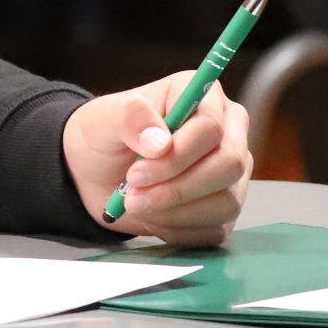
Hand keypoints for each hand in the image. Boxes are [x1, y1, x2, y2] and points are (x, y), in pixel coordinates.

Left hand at [61, 71, 250, 247]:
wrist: (96, 174)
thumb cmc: (105, 136)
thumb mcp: (103, 119)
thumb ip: (129, 118)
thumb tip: (160, 142)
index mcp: (204, 98)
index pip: (211, 127)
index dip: (177, 155)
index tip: (136, 172)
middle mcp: (227, 132)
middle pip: (229, 164)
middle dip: (177, 188)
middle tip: (133, 195)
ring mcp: (231, 172)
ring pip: (226, 201)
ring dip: (174, 212)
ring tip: (135, 204)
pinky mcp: (224, 206)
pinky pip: (215, 228)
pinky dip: (176, 229)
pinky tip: (150, 217)